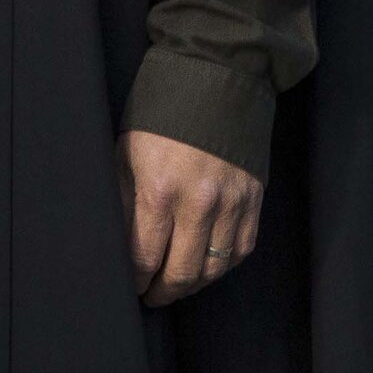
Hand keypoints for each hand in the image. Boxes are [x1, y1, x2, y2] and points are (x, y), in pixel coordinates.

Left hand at [118, 129, 262, 304]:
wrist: (214, 77)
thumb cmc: (161, 112)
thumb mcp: (126, 152)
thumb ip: (124, 200)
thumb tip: (120, 241)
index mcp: (159, 190)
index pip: (145, 257)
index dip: (136, 279)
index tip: (131, 285)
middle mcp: (198, 202)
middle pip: (182, 272)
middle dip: (163, 291)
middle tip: (152, 295)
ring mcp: (231, 203)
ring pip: (214, 268)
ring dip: (194, 283)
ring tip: (178, 284)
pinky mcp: (253, 199)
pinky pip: (241, 249)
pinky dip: (223, 264)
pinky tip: (208, 265)